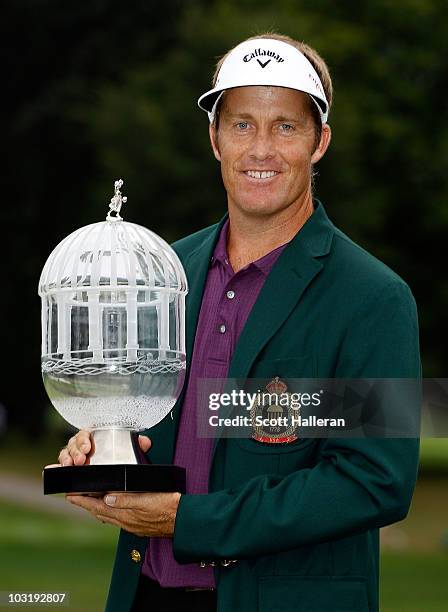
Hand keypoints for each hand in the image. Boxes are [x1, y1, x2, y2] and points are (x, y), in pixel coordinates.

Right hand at [54, 431, 151, 466]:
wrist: (115, 482)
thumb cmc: (121, 460)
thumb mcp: (131, 452)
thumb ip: (138, 446)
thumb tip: (145, 442)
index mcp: (95, 437)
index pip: (85, 433)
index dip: (84, 439)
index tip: (88, 448)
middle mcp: (82, 446)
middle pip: (73, 443)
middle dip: (75, 451)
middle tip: (81, 460)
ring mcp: (74, 458)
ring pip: (65, 454)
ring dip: (66, 459)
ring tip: (70, 466)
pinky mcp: (70, 471)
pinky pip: (60, 468)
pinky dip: (55, 468)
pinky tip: (51, 470)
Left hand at [66, 490, 180, 536]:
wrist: (183, 520)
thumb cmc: (168, 508)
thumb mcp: (148, 499)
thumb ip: (127, 500)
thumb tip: (107, 498)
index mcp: (125, 515)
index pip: (97, 506)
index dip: (83, 500)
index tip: (70, 495)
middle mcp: (126, 522)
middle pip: (99, 512)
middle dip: (86, 504)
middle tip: (75, 496)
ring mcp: (132, 525)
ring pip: (108, 516)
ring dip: (96, 508)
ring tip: (89, 501)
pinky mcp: (138, 525)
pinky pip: (117, 518)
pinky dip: (109, 512)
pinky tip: (112, 508)